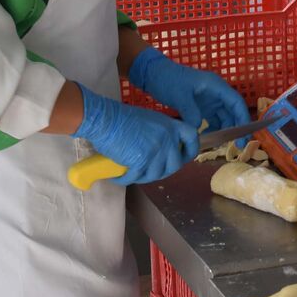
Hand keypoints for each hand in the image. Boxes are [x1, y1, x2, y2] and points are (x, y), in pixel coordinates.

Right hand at [71, 82, 197, 184]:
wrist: (105, 119)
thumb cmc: (121, 118)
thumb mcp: (149, 121)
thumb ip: (160, 133)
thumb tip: (161, 150)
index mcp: (170, 125)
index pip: (192, 138)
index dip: (190, 150)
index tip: (183, 158)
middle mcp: (167, 138)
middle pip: (175, 164)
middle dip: (163, 172)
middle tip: (151, 172)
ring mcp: (156, 150)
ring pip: (155, 174)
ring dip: (143, 178)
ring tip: (132, 175)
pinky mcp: (142, 161)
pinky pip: (136, 177)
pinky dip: (126, 179)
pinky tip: (119, 177)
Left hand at [129, 47, 248, 132]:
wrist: (154, 74)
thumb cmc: (169, 79)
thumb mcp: (180, 96)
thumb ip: (191, 113)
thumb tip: (199, 129)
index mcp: (216, 86)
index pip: (236, 102)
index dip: (243, 118)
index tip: (245, 135)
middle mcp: (216, 93)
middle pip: (233, 111)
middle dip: (236, 128)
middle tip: (238, 147)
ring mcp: (209, 100)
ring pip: (224, 117)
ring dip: (224, 130)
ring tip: (219, 144)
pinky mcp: (201, 106)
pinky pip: (212, 120)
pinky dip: (212, 129)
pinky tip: (205, 137)